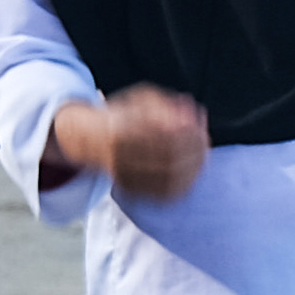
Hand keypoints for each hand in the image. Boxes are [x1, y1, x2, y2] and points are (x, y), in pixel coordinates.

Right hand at [47, 86, 210, 197]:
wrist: (88, 139)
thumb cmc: (123, 115)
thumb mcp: (140, 99)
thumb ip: (166, 104)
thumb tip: (192, 111)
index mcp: (121, 129)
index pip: (164, 135)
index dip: (188, 134)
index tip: (202, 129)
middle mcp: (119, 155)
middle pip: (168, 158)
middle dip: (194, 151)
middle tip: (206, 143)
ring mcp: (123, 175)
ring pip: (167, 179)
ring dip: (193, 169)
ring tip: (204, 157)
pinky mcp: (129, 189)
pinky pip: (161, 194)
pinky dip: (182, 185)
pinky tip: (193, 174)